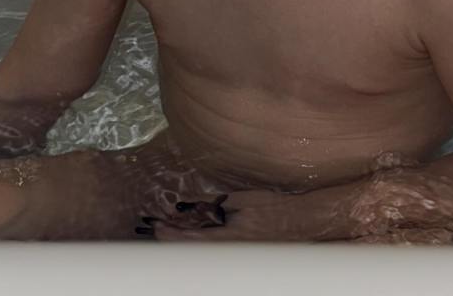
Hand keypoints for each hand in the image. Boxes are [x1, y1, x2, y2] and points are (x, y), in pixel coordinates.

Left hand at [149, 186, 354, 242]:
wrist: (299, 221)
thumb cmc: (273, 207)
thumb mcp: (244, 200)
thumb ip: (219, 204)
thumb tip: (192, 206)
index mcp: (229, 236)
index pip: (193, 238)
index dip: (173, 234)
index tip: (157, 227)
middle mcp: (229, 249)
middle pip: (195, 250)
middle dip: (174, 241)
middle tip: (154, 231)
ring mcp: (235, 253)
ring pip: (203, 252)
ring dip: (185, 243)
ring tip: (166, 236)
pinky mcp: (241, 252)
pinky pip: (214, 250)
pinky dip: (200, 245)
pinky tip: (192, 238)